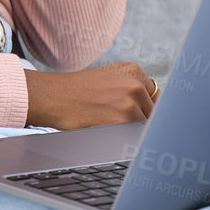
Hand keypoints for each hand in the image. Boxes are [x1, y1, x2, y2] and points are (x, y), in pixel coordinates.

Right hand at [23, 60, 153, 129]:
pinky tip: (105, 132)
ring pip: (142, 128)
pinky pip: (131, 137)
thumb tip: (153, 110)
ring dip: (129, 133)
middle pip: (152, 115)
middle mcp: (134, 84)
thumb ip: (131, 87)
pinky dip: (121, 139)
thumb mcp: (109, 78)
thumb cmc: (77, 90)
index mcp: (134, 71)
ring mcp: (129, 102)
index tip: (142, 120)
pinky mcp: (120, 120)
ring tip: (107, 125)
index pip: (157, 98)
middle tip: (117, 124)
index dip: (148, 112)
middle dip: (139, 123)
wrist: (52, 96)